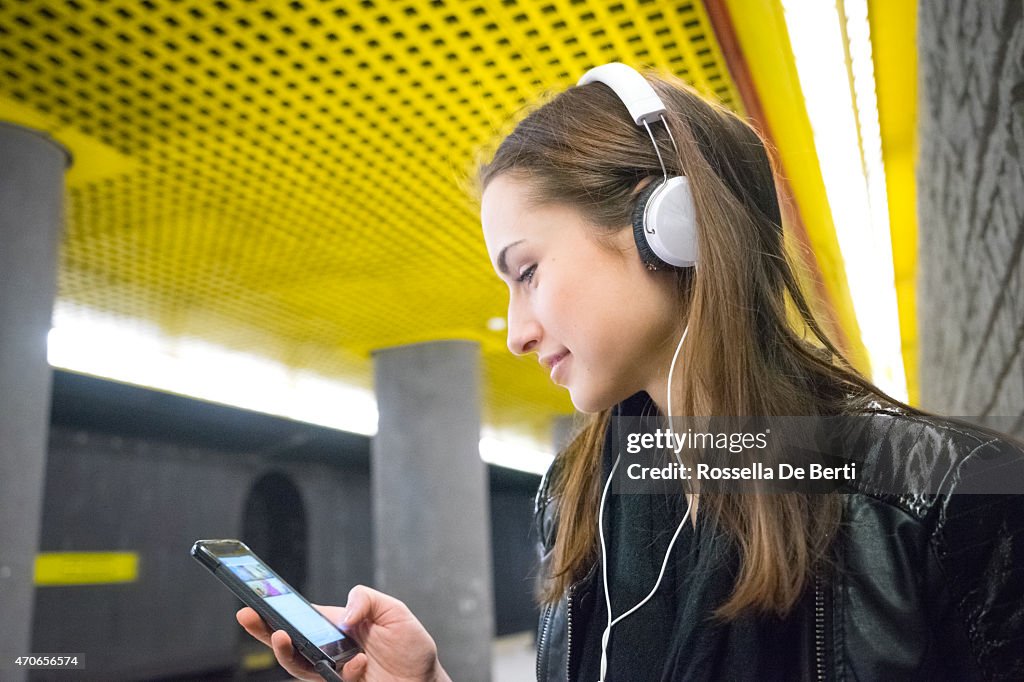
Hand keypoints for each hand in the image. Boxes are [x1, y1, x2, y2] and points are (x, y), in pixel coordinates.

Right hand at [236, 585, 450, 681]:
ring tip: (281, 636)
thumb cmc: (411, 646)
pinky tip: (360, 662)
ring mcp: (333, 672)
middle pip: (288, 642)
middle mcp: (329, 650)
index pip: (299, 616)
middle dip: (263, 630)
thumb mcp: (394, 610)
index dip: (275, 608)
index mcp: (335, 626)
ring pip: (298, 665)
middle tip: (247, 616)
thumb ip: (367, 599)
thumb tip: (344, 612)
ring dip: (285, 652)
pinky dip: (347, 670)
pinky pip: (333, 681)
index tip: (254, 597)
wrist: (426, 681)